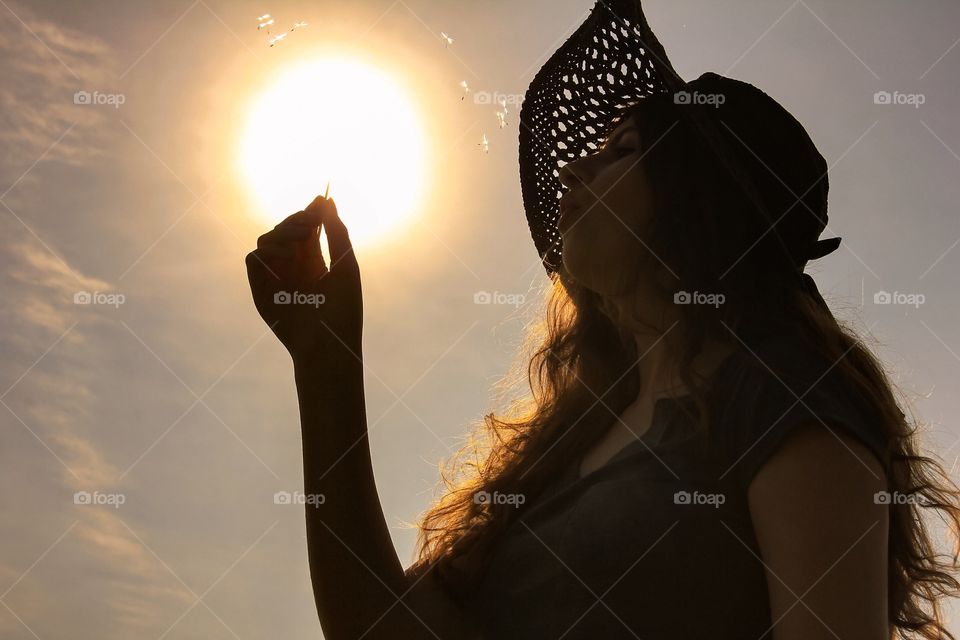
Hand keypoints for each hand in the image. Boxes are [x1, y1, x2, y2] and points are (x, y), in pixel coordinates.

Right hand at [245, 195, 361, 362]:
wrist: (328, 346)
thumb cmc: (343, 311)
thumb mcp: (345, 265)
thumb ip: (336, 232)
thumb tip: (326, 199)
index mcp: (315, 261)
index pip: (306, 228)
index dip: (310, 212)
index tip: (319, 200)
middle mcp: (293, 267)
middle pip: (285, 228)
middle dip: (298, 219)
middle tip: (311, 222)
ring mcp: (276, 277)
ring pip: (267, 239)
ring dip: (283, 232)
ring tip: (301, 242)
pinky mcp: (261, 289)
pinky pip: (254, 258)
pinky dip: (269, 251)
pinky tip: (290, 257)